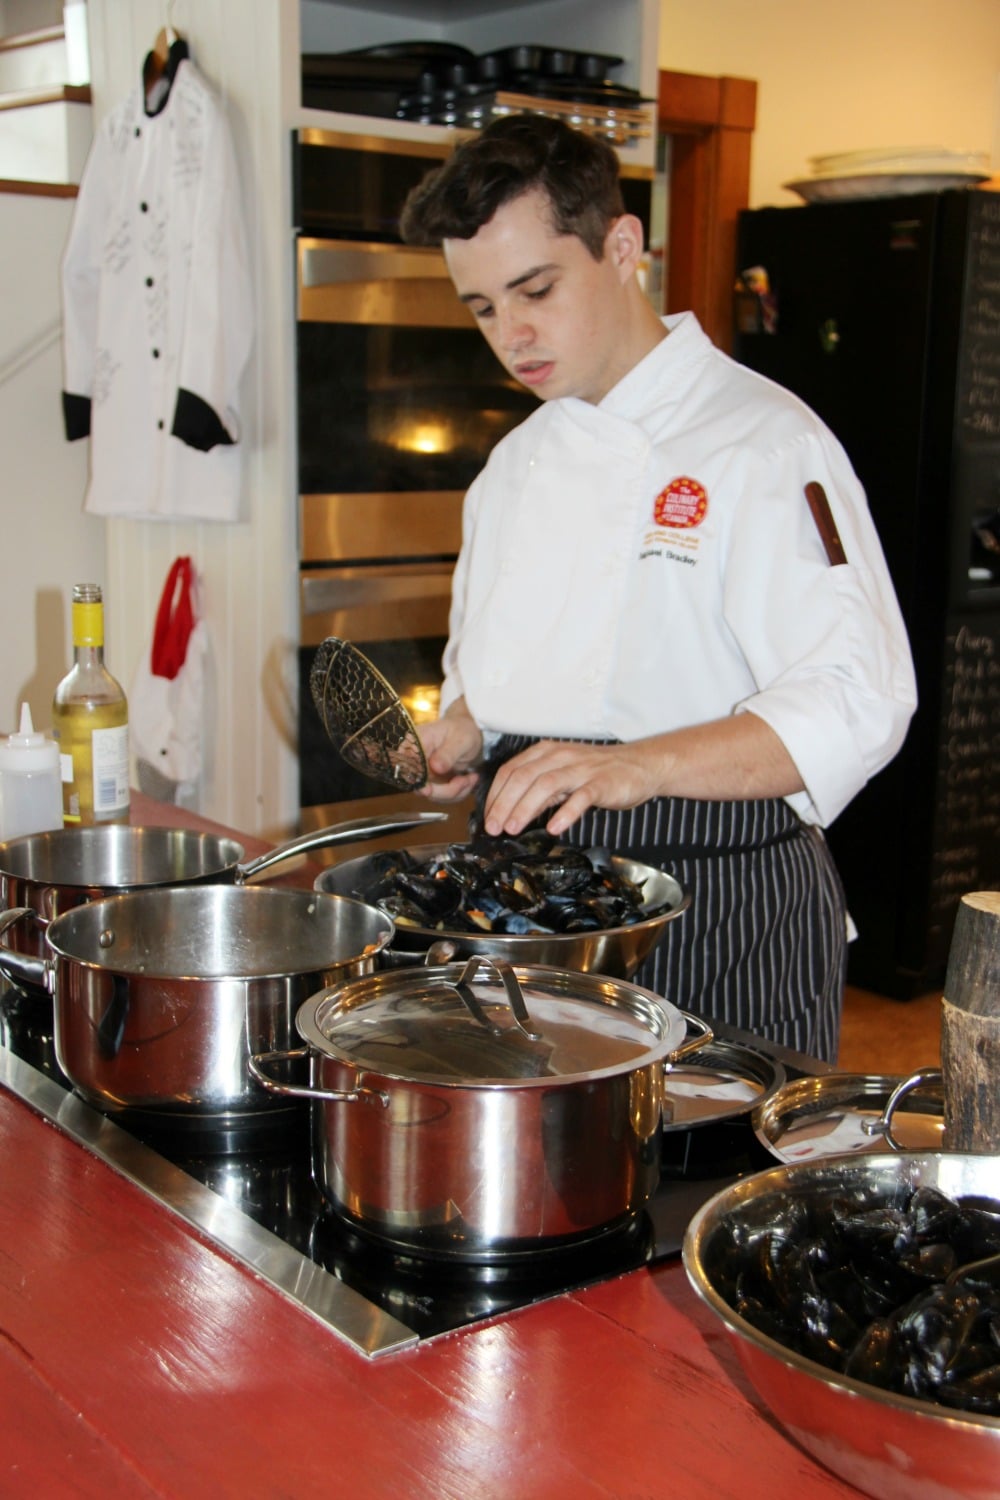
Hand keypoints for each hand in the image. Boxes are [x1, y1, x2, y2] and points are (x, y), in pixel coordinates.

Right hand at [417, 705, 482, 804]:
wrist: (467, 734)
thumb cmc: (462, 731)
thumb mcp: (460, 739)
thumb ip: (448, 753)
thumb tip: (435, 767)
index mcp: (415, 743)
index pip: (406, 766)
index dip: (416, 780)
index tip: (428, 790)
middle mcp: (415, 760)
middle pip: (419, 786)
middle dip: (445, 790)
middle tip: (466, 780)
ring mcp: (422, 773)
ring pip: (432, 795)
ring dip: (455, 792)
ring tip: (471, 777)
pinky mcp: (431, 782)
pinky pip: (441, 796)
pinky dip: (458, 792)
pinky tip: (469, 780)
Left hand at [482, 717, 805, 834]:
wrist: (642, 765)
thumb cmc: (598, 773)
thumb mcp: (563, 774)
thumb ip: (538, 788)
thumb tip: (509, 810)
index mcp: (546, 753)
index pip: (511, 771)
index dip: (496, 796)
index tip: (487, 819)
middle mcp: (561, 757)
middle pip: (523, 778)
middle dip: (504, 804)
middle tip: (493, 828)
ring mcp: (582, 769)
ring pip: (546, 785)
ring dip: (525, 809)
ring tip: (513, 829)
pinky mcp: (602, 783)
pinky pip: (580, 797)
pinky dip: (565, 813)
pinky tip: (553, 828)